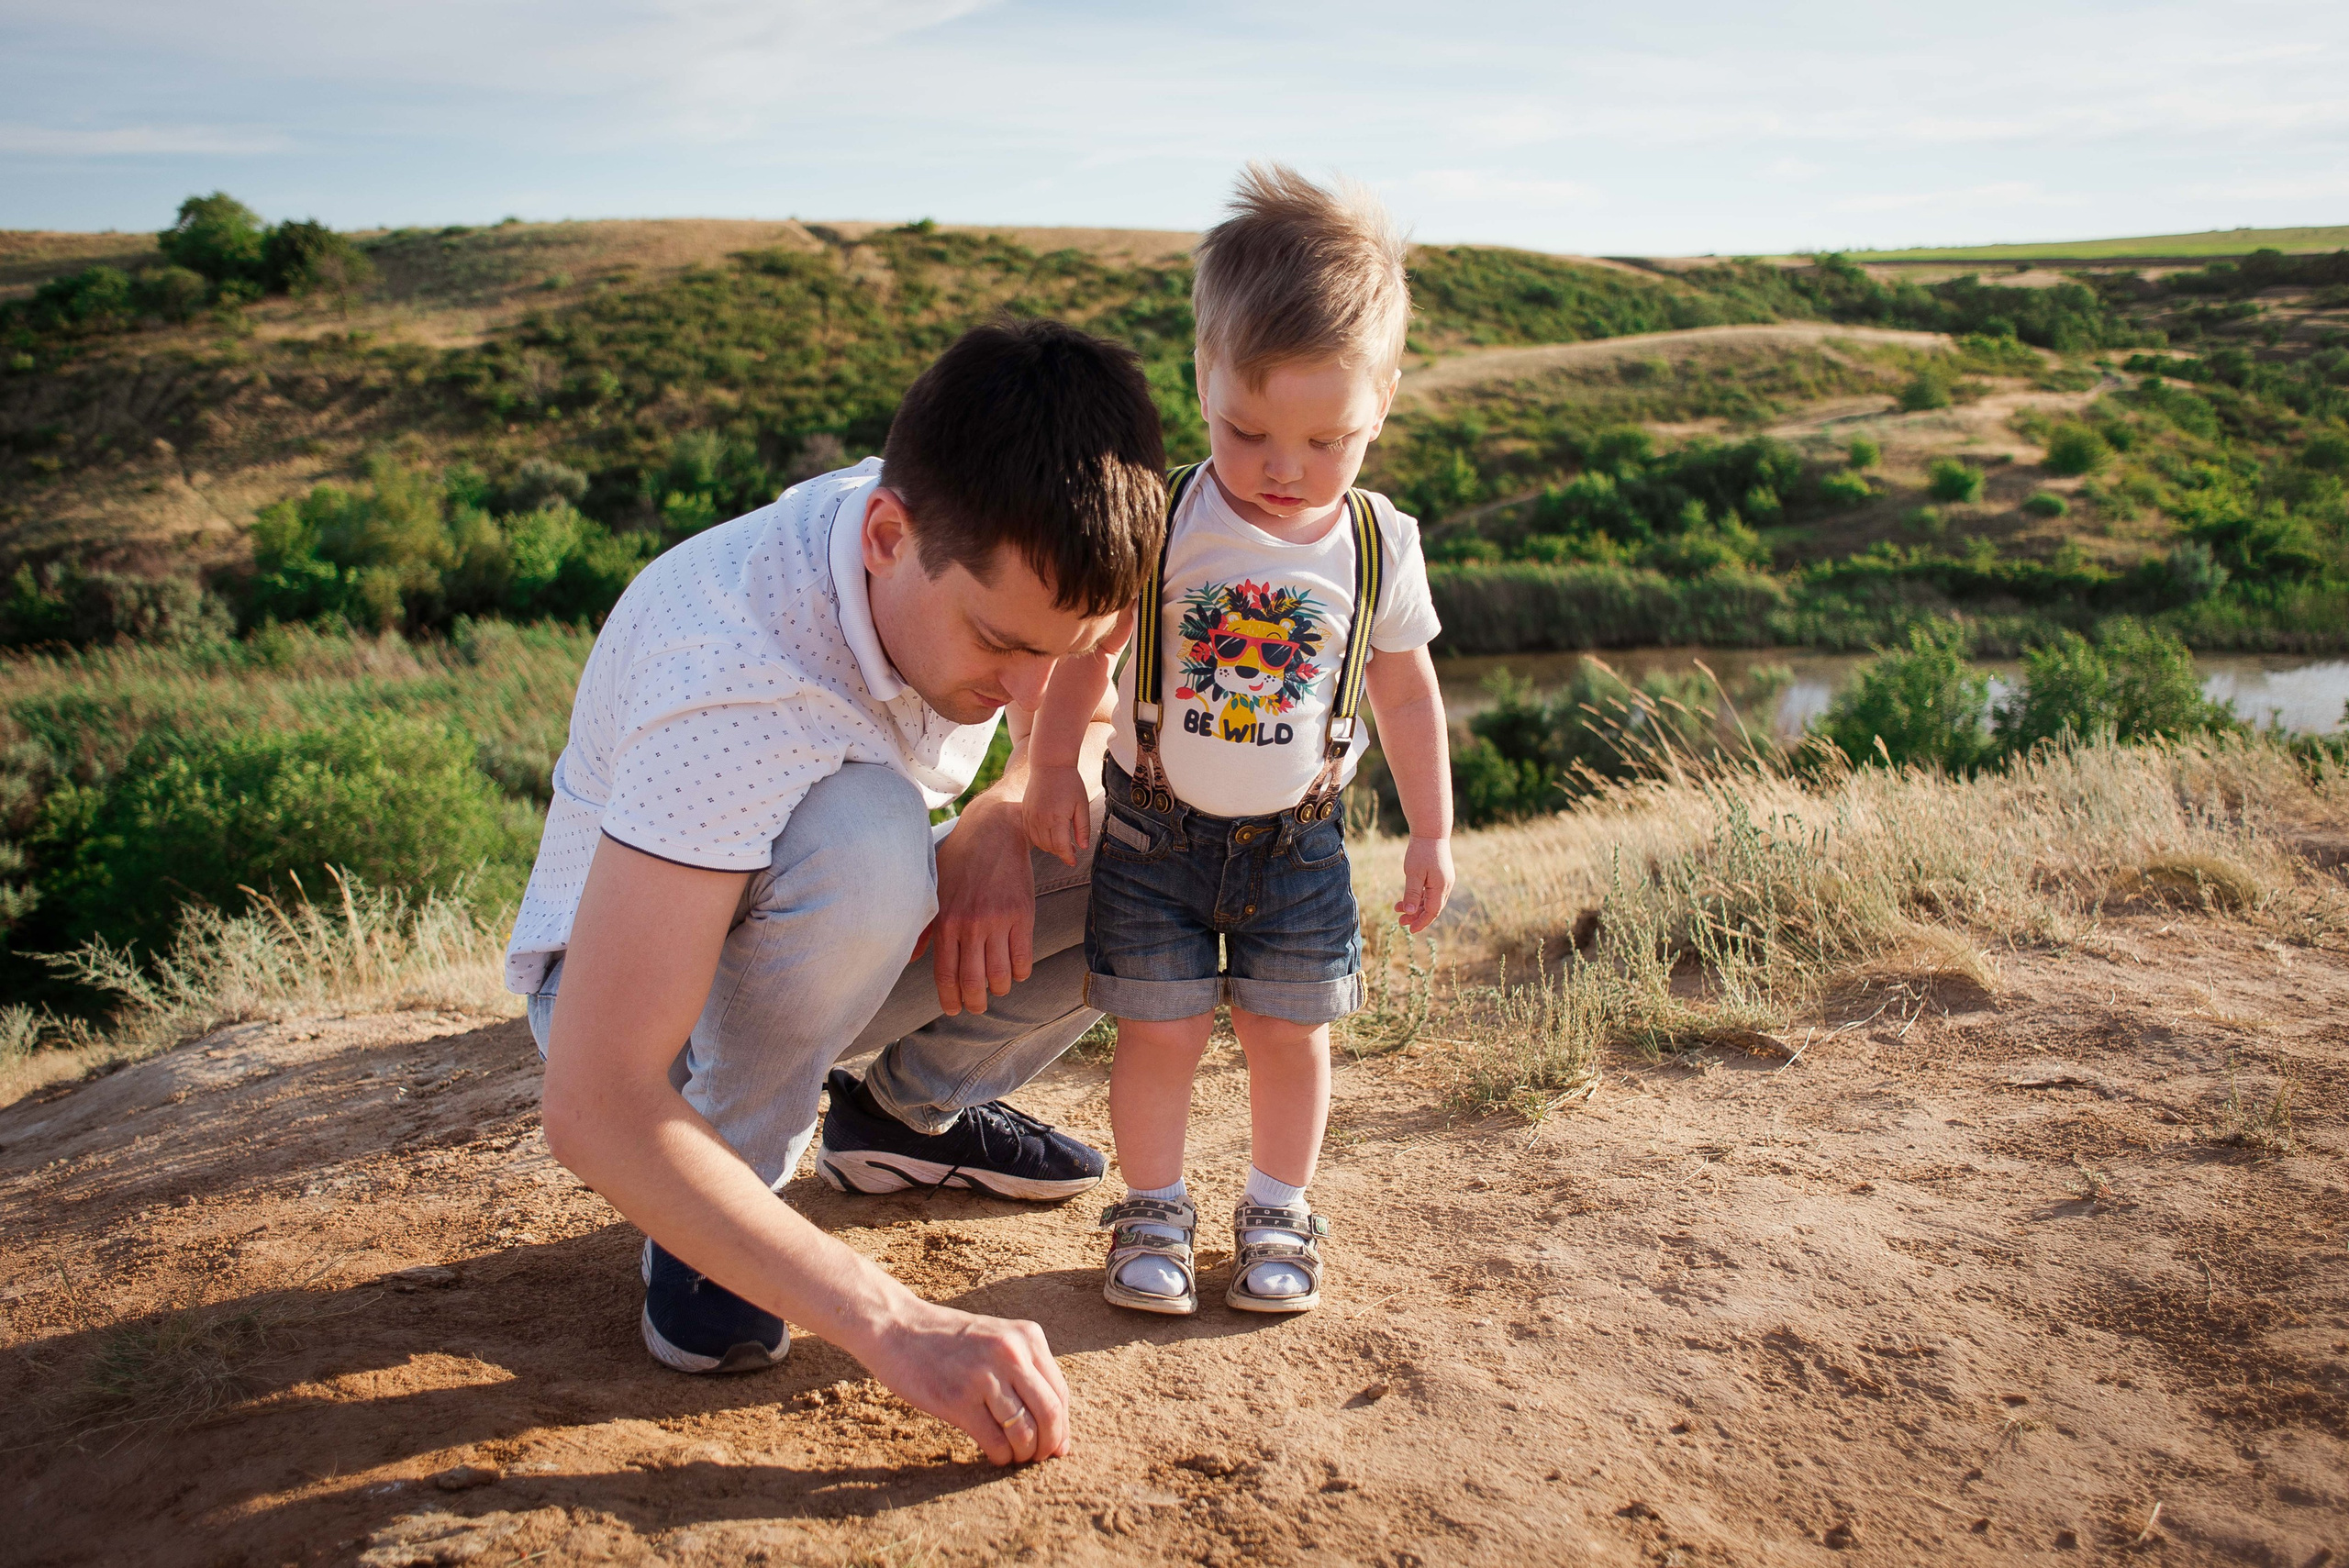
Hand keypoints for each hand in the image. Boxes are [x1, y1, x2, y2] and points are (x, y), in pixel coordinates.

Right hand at [854, 1298, 1072, 1464]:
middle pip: (1050, 1413)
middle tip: (1039, 1458)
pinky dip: (1001, 1456)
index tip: (1057, 1446)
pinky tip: (995, 1454)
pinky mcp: (958, 1399)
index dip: (1062, 1426)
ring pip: (1024, 1431)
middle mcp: (1011, 1353)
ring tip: (1015, 1456)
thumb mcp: (996, 1339)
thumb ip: (1024, 1369)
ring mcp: (984, 1376)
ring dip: (1024, 1453)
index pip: (1060, 1392)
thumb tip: (1053, 1425)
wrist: (898, 1327)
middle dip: (1049, 1444)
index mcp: (1027, 1337)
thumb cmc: (948, 1340)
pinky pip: (995, 1441)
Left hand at [914, 795, 1034, 1015]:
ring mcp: (997, 921)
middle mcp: (970, 925)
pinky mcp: (1022, 915)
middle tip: (976, 1007)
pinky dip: (1020, 972)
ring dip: (999, 989)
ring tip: (997, 988)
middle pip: (973, 982)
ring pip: (1000, 975)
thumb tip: (910, 959)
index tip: (954, 1009)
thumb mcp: (935, 889)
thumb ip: (924, 927)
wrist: (994, 830)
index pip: (946, 974)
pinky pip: (1023, 958)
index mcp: (945, 922)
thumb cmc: (960, 859)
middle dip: (974, 1003)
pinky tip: (1016, 971)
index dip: (950, 998)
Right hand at [1021, 765, 1091, 866]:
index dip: (1067, 857)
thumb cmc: (1069, 782)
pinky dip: (1039, 839)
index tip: (1073, 862)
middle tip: (1071, 851)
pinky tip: (1049, 835)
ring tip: (1061, 843)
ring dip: (1050, 847)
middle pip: (1049, 847)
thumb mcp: (1082, 805)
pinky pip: (1030, 833)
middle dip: (1060, 852)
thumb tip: (1083, 847)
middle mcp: (1040, 819)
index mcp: (1056, 818)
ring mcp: (1030, 815)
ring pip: (1038, 842)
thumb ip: (1082, 827)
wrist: (1050, 764)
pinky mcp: (1025, 811)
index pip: (1060, 847)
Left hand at [1394, 833, 1453, 934]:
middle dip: (1416, 917)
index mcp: (1441, 887)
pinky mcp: (1440, 875)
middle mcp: (1445, 886)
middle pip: (1432, 908)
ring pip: (1430, 900)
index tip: (1410, 930)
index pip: (1432, 912)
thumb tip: (1409, 912)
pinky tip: (1407, 898)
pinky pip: (1430, 891)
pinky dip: (1419, 897)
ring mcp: (1444, 880)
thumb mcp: (1413, 873)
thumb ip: (1412, 893)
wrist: (1431, 831)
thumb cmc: (1421, 851)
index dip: (1421, 922)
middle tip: (1400, 922)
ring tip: (1398, 909)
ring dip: (1415, 906)